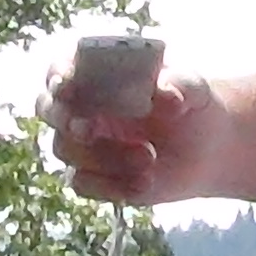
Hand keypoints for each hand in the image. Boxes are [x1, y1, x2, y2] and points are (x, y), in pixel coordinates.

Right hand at [37, 57, 225, 206]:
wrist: (208, 147)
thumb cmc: (191, 103)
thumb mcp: (193, 87)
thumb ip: (180, 85)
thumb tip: (165, 96)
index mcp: (98, 73)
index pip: (62, 69)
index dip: (58, 76)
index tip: (67, 85)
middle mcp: (82, 105)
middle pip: (47, 109)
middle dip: (63, 119)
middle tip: (88, 129)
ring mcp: (85, 143)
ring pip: (66, 149)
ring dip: (103, 156)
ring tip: (149, 158)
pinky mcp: (94, 176)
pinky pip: (81, 183)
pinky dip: (109, 186)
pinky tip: (144, 184)